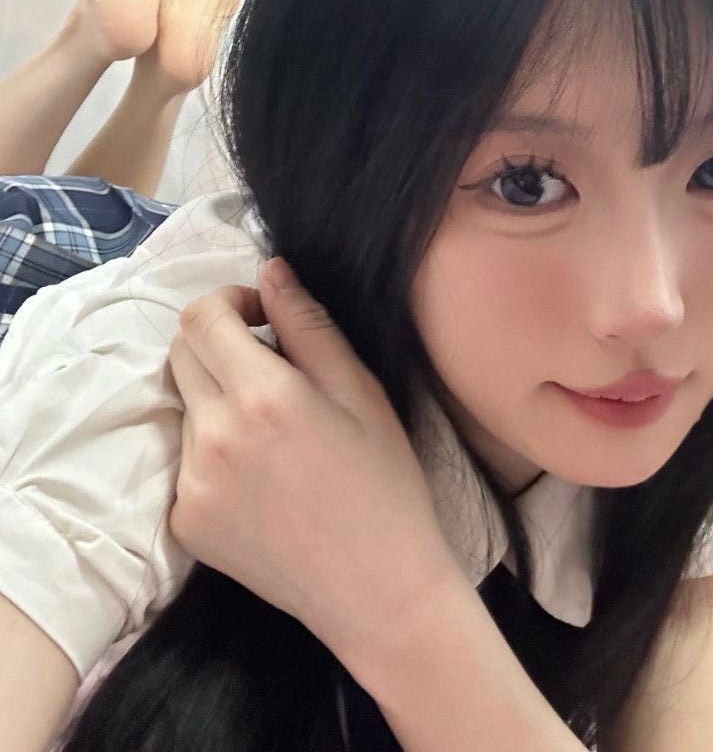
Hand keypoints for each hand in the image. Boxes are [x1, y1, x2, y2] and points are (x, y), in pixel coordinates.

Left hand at [168, 256, 463, 675]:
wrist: (377, 589)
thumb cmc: (384, 482)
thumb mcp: (361, 392)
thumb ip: (309, 325)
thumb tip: (271, 270)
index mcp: (261, 396)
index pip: (201, 316)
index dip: (231, 302)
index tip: (264, 317)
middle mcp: (212, 436)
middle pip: (180, 353)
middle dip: (218, 342)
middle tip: (270, 365)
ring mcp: (190, 484)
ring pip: (186, 406)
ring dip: (218, 397)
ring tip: (273, 431)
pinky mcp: (185, 522)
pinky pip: (185, 460)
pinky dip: (215, 451)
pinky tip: (264, 477)